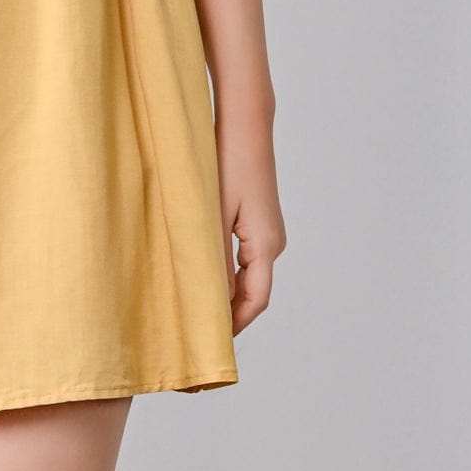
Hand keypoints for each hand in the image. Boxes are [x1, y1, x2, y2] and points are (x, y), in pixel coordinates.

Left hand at [218, 127, 285, 333]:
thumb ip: (215, 259)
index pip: (255, 301)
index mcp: (265, 245)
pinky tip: (204, 279)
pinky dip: (228, 277)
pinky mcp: (259, 224)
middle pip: (254, 294)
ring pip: (249, 278)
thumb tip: (215, 300)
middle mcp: (273, 243)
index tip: (211, 344)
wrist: (245, 126)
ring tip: (196, 312)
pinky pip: (246, 262)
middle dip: (229, 317)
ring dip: (227, 297)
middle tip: (198, 335)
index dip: (234, 325)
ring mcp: (268, 234)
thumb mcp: (214, 215)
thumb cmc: (228, 163)